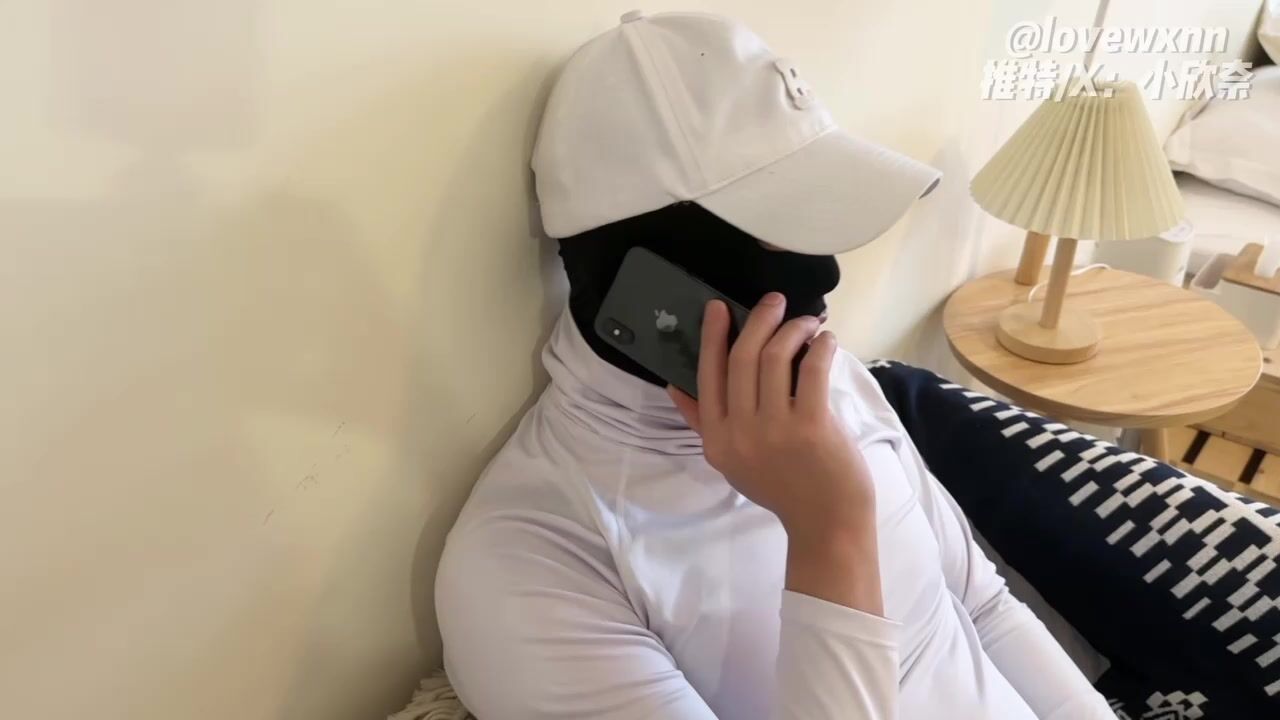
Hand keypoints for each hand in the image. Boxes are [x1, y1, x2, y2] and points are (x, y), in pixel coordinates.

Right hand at [668, 293, 881, 612]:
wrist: (826, 522)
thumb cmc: (783, 487)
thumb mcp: (732, 461)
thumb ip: (705, 423)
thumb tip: (674, 387)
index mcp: (717, 440)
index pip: (708, 376)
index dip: (712, 337)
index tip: (718, 307)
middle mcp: (739, 433)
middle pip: (741, 358)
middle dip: (757, 320)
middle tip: (774, 302)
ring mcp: (775, 430)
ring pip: (774, 357)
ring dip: (792, 329)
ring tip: (807, 322)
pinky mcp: (811, 425)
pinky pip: (811, 369)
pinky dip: (819, 347)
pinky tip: (825, 341)